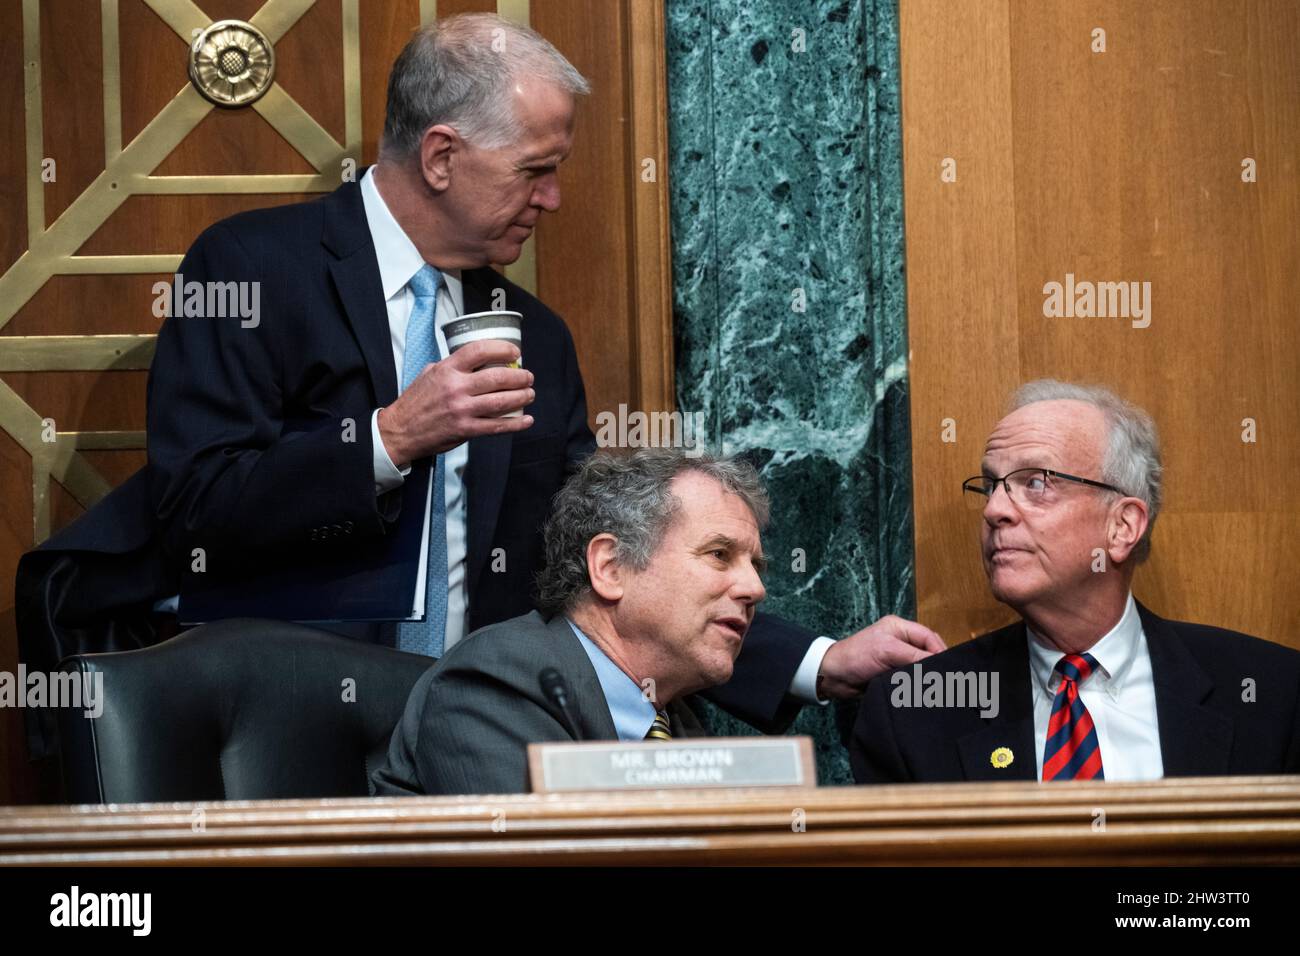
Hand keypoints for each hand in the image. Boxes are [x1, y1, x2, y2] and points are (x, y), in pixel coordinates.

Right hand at [377, 340, 533, 465]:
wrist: (399, 430)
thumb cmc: (415, 401)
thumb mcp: (429, 373)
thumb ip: (452, 365)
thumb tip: (477, 359)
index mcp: (447, 370)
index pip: (480, 351)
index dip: (502, 349)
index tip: (515, 352)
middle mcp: (456, 388)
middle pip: (497, 377)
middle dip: (519, 376)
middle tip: (528, 377)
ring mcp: (462, 410)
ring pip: (501, 402)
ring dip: (521, 397)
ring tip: (529, 394)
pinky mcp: (465, 430)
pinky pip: (497, 426)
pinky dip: (516, 423)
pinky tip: (526, 419)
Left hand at [816, 615, 945, 699]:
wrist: (833, 677)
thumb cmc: (856, 657)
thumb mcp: (887, 651)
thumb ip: (914, 656)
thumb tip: (939, 665)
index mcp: (899, 628)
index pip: (929, 637)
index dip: (940, 651)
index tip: (949, 668)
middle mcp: (901, 641)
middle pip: (928, 651)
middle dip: (937, 664)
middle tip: (947, 679)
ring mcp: (898, 658)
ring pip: (922, 666)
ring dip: (928, 675)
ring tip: (939, 686)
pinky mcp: (894, 674)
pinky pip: (913, 678)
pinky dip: (919, 683)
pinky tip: (925, 691)